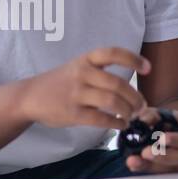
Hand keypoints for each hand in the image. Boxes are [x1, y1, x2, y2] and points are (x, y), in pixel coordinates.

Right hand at [18, 47, 148, 129]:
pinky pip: (101, 119)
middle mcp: (82, 74)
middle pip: (118, 84)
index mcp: (85, 60)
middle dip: (135, 97)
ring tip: (131, 116)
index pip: (113, 53)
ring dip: (128, 111)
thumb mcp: (77, 67)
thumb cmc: (59, 83)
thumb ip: (100, 72)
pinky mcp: (72, 113)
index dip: (133, 59)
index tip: (148, 69)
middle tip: (141, 106)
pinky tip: (120, 125)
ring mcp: (76, 94)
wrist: (29, 97)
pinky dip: (116, 123)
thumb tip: (130, 87)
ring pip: (112, 102)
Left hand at [124, 107, 177, 172]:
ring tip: (135, 161)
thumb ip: (155, 115)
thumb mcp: (170, 114)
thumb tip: (143, 120)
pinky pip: (168, 175)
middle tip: (145, 152)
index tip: (161, 139)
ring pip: (175, 170)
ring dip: (153, 166)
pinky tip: (137, 166)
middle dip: (163, 156)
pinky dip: (150, 170)